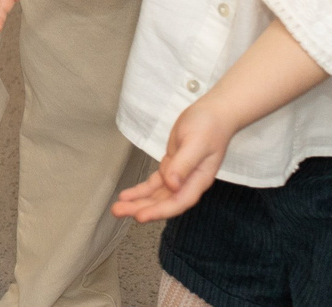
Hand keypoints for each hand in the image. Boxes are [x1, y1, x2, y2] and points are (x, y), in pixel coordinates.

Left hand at [112, 100, 236, 221]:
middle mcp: (188, 182)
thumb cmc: (209, 127)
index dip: (159, 211)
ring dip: (138, 201)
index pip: (178, 202)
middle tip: (118, 212)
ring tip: (117, 208)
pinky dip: (142, 189)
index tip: (140, 217)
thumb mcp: (196, 143)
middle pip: (164, 202)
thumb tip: (172, 185)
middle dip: (142, 208)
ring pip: (157, 194)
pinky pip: (155, 183)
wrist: (214, 114)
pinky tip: (128, 195)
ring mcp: (179, 175)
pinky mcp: (171, 167)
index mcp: (198, 180)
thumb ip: (184, 164)